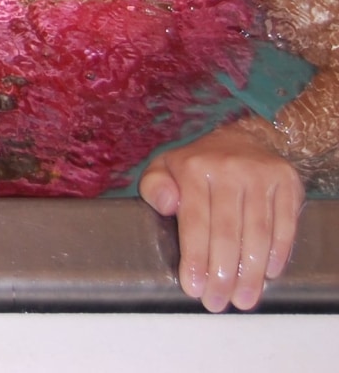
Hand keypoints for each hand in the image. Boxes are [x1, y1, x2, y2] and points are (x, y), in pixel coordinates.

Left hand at [139, 127, 303, 311]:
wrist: (242, 138)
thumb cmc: (198, 164)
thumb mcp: (165, 167)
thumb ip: (154, 187)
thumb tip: (166, 206)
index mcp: (194, 168)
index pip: (195, 221)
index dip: (195, 258)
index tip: (193, 288)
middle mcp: (228, 169)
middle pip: (226, 231)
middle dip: (222, 273)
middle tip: (218, 302)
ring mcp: (260, 174)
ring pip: (257, 232)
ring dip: (251, 271)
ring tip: (243, 298)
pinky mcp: (286, 182)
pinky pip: (284, 223)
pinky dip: (278, 251)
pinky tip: (268, 273)